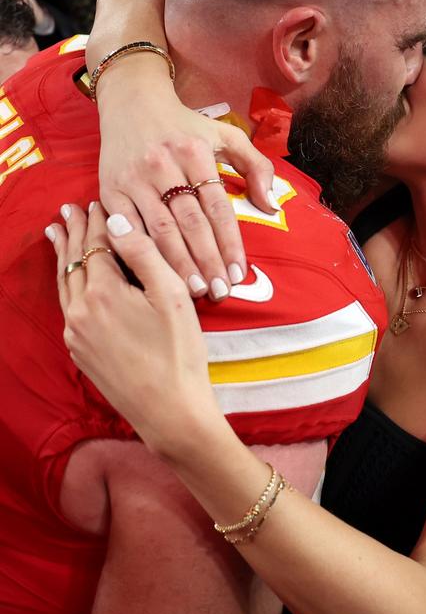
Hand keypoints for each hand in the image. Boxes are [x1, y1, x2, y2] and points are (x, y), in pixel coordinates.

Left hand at [46, 203, 217, 451]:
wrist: (169, 411)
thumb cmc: (180, 352)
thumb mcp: (171, 295)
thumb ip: (144, 254)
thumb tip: (116, 221)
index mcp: (103, 292)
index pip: (96, 246)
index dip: (96, 222)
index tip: (94, 202)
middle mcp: (80, 311)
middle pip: (73, 262)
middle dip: (72, 233)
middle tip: (67, 210)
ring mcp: (76, 334)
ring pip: (65, 284)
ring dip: (63, 256)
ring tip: (57, 234)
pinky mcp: (80, 352)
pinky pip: (67, 307)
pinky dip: (67, 283)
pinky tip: (70, 280)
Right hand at [96, 56, 275, 300]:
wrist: (132, 102)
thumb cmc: (185, 125)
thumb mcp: (226, 135)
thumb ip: (256, 167)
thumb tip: (271, 206)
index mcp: (196, 152)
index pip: (218, 207)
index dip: (230, 243)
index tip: (239, 273)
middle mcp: (164, 164)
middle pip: (190, 223)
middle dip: (208, 261)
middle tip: (220, 292)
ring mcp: (134, 178)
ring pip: (160, 229)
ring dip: (179, 265)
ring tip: (197, 291)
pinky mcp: (110, 188)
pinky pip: (129, 228)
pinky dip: (144, 253)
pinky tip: (157, 275)